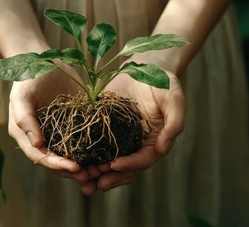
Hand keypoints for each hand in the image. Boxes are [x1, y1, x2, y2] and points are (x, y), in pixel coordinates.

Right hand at [7, 65, 97, 194]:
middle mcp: (42, 138)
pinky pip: (84, 141)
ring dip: (85, 165)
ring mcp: (59, 132)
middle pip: (56, 161)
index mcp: (26, 135)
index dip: (56, 165)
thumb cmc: (28, 76)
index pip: (40, 156)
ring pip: (72, 155)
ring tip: (100, 172)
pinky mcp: (75, 124)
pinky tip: (107, 155)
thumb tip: (37, 144)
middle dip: (72, 171)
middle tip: (90, 177)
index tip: (73, 168)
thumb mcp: (22, 95)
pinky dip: (93, 150)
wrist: (44, 59)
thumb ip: (24, 118)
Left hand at [94, 67, 185, 191]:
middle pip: (125, 167)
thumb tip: (163, 150)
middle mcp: (137, 144)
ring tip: (83, 178)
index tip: (114, 165)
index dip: (129, 165)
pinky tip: (74, 158)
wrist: (146, 65)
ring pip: (108, 161)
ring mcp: (120, 138)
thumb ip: (174, 124)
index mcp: (155, 142)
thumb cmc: (164, 82)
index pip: (142, 160)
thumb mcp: (174, 100)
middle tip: (95, 183)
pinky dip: (86, 154)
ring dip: (97, 172)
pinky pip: (95, 145)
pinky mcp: (105, 128)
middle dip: (111, 177)